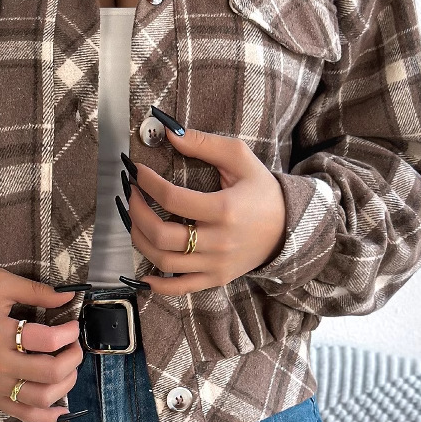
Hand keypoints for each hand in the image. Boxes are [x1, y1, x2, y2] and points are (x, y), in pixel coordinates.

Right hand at [0, 270, 83, 421]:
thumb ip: (36, 290)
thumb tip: (69, 296)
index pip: (47, 340)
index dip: (69, 333)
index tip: (73, 326)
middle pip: (50, 372)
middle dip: (73, 358)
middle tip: (74, 346)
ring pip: (42, 397)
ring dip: (66, 383)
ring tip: (68, 367)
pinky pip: (25, 415)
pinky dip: (47, 416)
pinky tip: (62, 407)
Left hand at [123, 126, 287, 294]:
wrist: (289, 227)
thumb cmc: (262, 190)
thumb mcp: (240, 158)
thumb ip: (205, 144)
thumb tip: (169, 133)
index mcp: (224, 209)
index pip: (172, 199)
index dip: (147, 184)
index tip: (136, 172)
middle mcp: (219, 241)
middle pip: (162, 235)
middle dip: (137, 213)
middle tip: (131, 196)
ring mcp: (216, 264)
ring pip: (164, 261)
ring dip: (140, 241)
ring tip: (134, 221)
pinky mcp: (217, 279)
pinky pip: (180, 288)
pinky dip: (158, 284)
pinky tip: (144, 273)